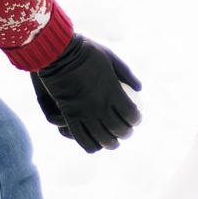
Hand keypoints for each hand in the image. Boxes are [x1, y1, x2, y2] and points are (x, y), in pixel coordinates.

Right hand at [32, 35, 142, 152]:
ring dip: (110, 143)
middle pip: (118, 129)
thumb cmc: (86, 52)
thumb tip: (139, 88)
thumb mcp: (111, 57)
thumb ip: (126, 74)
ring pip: (101, 137)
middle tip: (126, 133)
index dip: (136, 120)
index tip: (136, 119)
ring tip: (113, 143)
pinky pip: (81, 137)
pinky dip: (90, 145)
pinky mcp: (69, 116)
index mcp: (113, 91)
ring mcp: (84, 112)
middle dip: (126, 133)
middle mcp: (100, 105)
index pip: (130, 114)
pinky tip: (95, 146)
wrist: (58, 53)